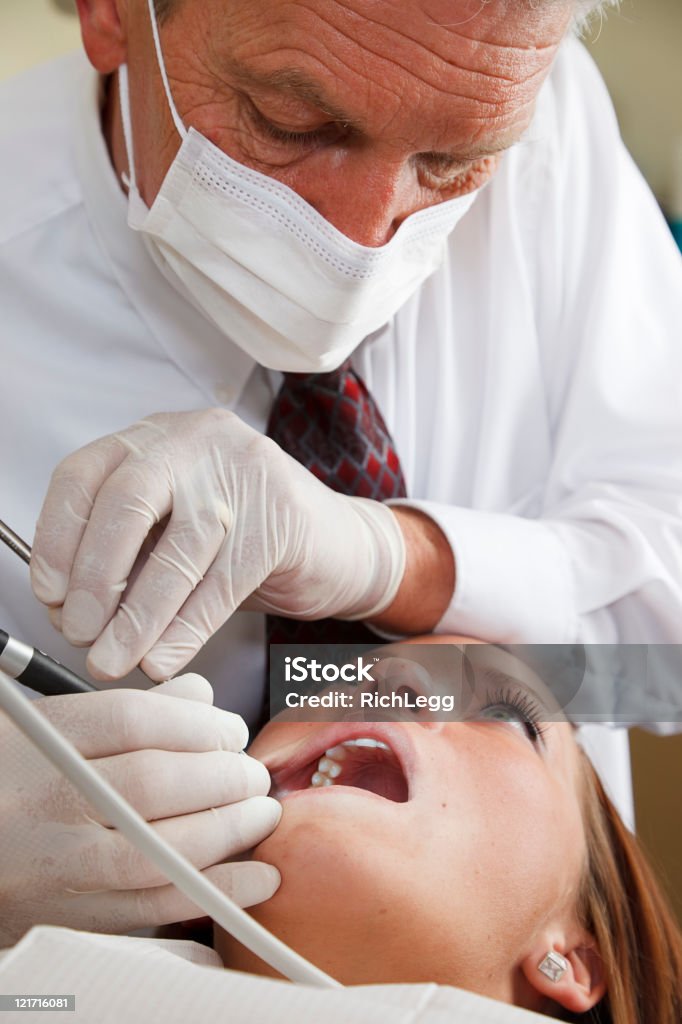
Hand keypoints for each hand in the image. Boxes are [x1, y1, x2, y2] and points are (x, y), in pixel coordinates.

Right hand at [0, 674, 280, 946]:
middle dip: (223, 777)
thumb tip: (202, 698)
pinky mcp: (67, 915)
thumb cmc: (11, 775)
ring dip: (227, 832)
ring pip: (156, 850)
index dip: (199, 724)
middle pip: (153, 783)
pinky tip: (257, 879)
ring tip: (262, 814)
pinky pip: (149, 910)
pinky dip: (213, 893)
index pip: (134, 721)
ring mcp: (54, 864)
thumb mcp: (47, 724)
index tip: (231, 730)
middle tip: (253, 774)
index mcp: (42, 742)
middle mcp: (44, 802)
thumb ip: (125, 708)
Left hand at [31, 410, 404, 679]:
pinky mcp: (283, 515)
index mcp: (157, 437)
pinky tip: (165, 658)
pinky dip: (187, 628)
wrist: (339, 544)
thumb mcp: (174, 534)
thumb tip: (68, 609)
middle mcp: (197, 440)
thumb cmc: (246, 540)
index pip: (86, 474)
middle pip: (127, 501)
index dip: (57, 537)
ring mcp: (245, 471)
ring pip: (179, 548)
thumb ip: (126, 557)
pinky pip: (224, 580)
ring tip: (116, 659)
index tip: (49, 594)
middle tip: (80, 632)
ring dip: (139, 616)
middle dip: (96, 577)